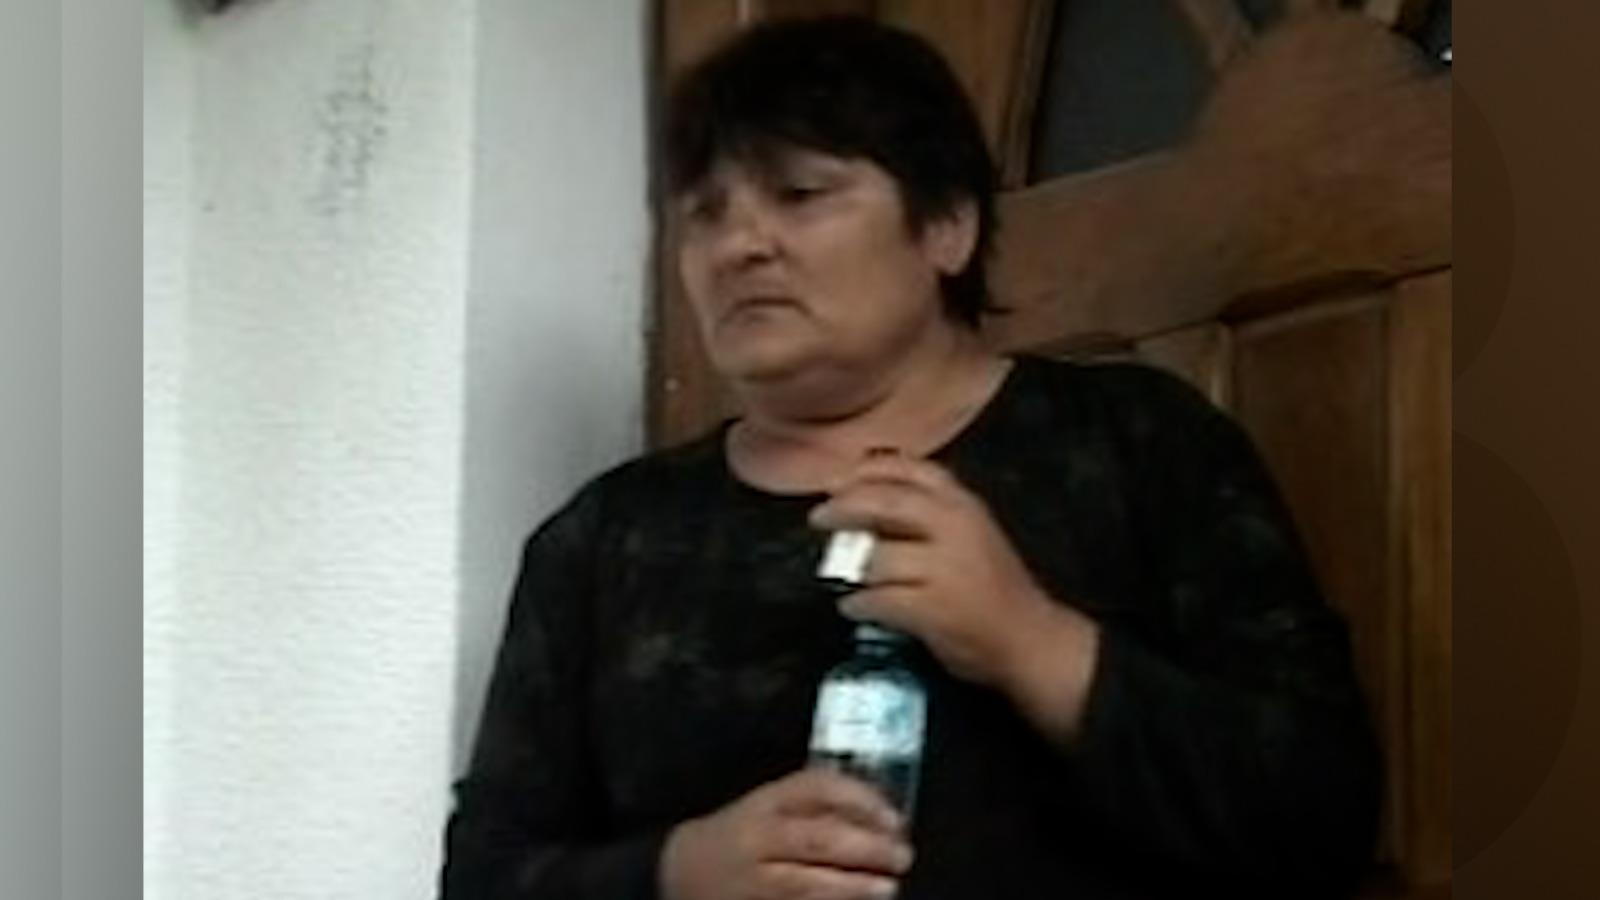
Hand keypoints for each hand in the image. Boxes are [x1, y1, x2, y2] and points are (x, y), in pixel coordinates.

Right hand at [659, 768, 913, 899]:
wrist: (682, 869)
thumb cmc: (740, 834)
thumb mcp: (770, 806)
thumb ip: (815, 806)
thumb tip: (882, 817)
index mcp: (766, 803)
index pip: (816, 789)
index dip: (860, 801)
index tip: (894, 817)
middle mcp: (758, 838)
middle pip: (818, 840)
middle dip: (867, 849)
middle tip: (902, 855)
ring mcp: (754, 879)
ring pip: (807, 883)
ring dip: (853, 886)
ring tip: (887, 887)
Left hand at [809, 453, 1098, 736]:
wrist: (1031, 638)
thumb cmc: (995, 586)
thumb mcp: (972, 531)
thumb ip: (931, 511)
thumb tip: (866, 495)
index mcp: (964, 504)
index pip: (908, 468)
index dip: (867, 470)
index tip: (839, 478)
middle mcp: (955, 526)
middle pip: (883, 502)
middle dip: (844, 507)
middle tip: (819, 517)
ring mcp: (944, 567)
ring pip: (877, 557)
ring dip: (851, 569)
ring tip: (844, 575)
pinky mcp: (932, 607)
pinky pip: (878, 600)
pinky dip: (859, 604)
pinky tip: (854, 607)